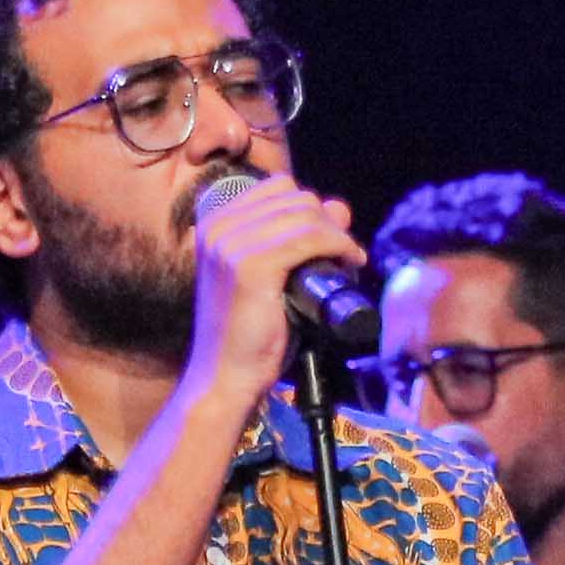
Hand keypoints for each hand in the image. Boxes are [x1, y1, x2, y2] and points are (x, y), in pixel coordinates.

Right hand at [180, 163, 366, 403]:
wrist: (224, 377)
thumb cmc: (248, 332)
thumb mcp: (272, 275)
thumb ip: (297, 237)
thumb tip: (340, 207)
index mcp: (214, 223)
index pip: (278, 188)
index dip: (311, 209)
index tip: (329, 239)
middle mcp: (218, 226)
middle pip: (295, 197)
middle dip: (327, 221)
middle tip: (342, 254)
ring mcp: (231, 244)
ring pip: (306, 214)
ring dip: (337, 234)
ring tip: (349, 260)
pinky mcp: (251, 266)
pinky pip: (310, 238)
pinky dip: (338, 245)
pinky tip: (349, 261)